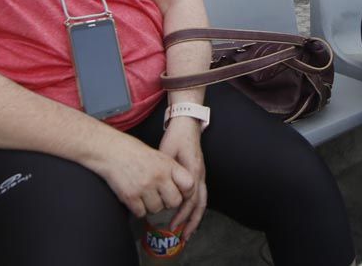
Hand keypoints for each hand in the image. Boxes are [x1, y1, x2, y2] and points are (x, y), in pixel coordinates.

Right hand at [95, 131, 194, 218]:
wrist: (111, 151)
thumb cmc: (135, 153)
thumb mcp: (160, 157)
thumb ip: (172, 172)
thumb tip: (183, 190)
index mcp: (168, 165)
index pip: (189, 184)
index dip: (187, 193)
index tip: (181, 194)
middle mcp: (158, 176)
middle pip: (174, 202)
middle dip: (168, 202)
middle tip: (160, 196)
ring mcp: (144, 187)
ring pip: (157, 210)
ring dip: (152, 206)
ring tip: (145, 195)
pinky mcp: (130, 196)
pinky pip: (141, 213)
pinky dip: (139, 209)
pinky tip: (136, 198)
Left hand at [157, 119, 206, 239]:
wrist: (187, 124)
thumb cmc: (176, 138)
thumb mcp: (167, 153)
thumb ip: (166, 171)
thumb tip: (159, 188)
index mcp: (193, 170)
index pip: (190, 198)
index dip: (182, 213)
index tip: (172, 224)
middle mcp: (200, 175)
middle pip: (200, 204)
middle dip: (192, 222)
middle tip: (183, 237)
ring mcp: (201, 175)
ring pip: (202, 201)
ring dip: (195, 218)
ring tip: (188, 232)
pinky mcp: (199, 174)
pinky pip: (200, 196)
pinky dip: (195, 209)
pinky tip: (189, 217)